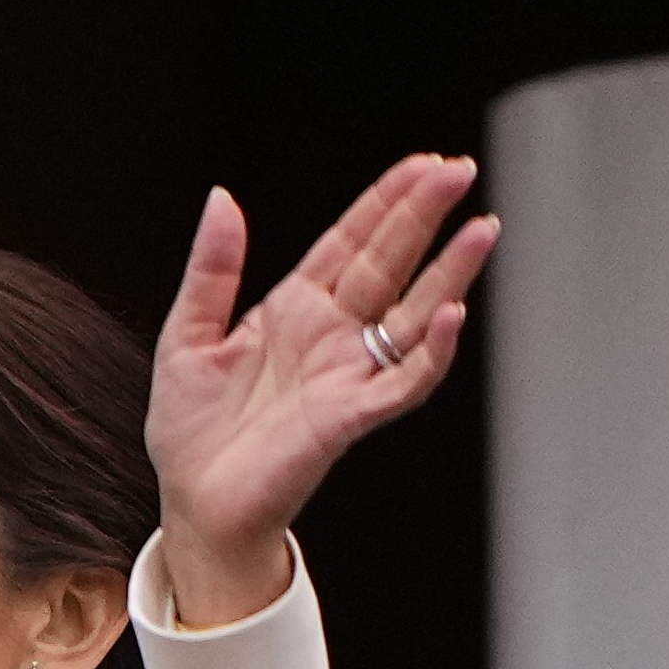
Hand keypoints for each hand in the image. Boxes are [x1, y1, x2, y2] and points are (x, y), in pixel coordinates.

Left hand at [147, 157, 499, 626]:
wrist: (193, 506)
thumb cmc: (191, 434)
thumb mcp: (186, 336)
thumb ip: (211, 270)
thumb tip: (223, 199)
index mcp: (294, 310)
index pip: (352, 242)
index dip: (387, 201)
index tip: (424, 163)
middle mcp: (329, 338)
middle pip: (390, 264)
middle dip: (426, 217)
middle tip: (462, 171)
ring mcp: (346, 377)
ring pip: (412, 316)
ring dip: (449, 275)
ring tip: (482, 232)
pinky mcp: (349, 420)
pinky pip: (403, 384)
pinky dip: (432, 354)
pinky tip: (452, 317)